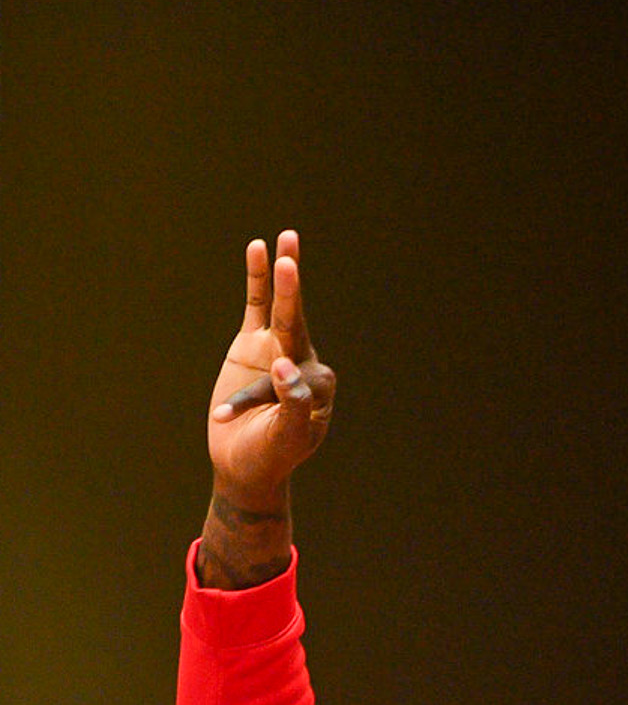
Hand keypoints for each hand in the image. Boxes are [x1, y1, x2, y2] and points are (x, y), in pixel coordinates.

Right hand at [208, 231, 334, 507]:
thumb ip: (293, 406)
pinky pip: (257, 305)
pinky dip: (258, 278)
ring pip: (281, 307)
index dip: (266, 388)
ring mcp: (278, 348)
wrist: (242, 465)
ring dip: (284, 276)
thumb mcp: (285, 439)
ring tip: (289, 240)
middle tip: (289, 261)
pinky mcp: (253, 343)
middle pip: (297, 322)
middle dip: (292, 292)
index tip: (231, 412)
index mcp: (319, 388)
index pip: (295, 371)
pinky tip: (260, 249)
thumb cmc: (268, 457)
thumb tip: (285, 365)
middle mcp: (303, 363)